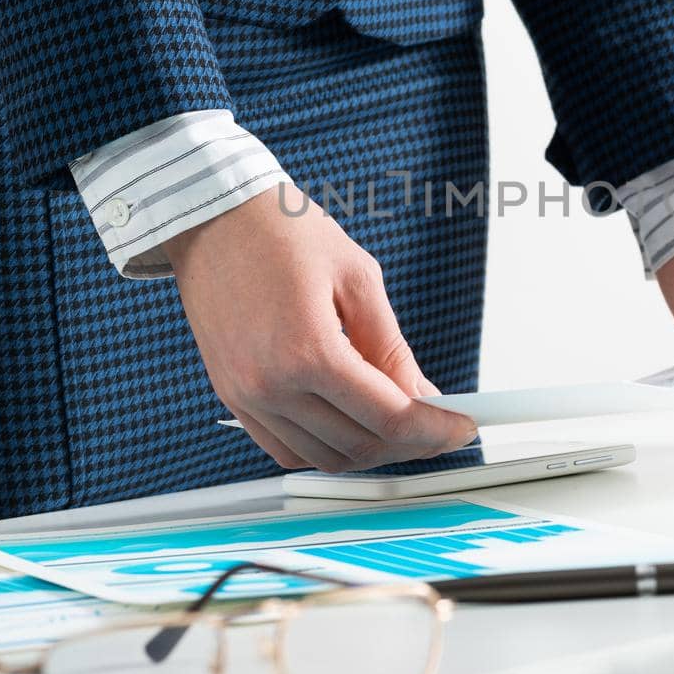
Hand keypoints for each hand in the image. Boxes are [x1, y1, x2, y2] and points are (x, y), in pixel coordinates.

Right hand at [163, 185, 477, 471]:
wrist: (212, 217)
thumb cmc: (281, 231)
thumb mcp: (358, 277)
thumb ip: (391, 347)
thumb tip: (422, 396)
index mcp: (308, 350)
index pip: (389, 417)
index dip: (434, 431)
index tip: (462, 427)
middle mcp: (271, 384)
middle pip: (358, 445)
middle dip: (409, 445)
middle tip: (437, 425)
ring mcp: (246, 395)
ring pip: (322, 456)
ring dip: (368, 451)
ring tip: (399, 425)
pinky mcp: (232, 395)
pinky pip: (284, 448)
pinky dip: (324, 448)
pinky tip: (350, 425)